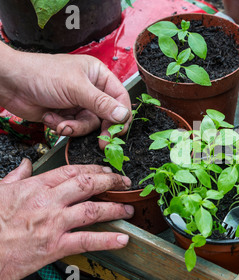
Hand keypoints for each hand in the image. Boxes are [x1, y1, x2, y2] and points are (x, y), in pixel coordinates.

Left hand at [0, 42, 131, 147]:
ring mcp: (79, 102)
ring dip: (76, 127)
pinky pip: (75, 128)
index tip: (118, 131)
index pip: (120, 97)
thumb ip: (102, 104)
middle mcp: (91, 89)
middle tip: (102, 143)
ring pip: (90, 124)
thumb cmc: (41, 74)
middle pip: (107, 115)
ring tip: (62, 124)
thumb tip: (123, 115)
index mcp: (98, 75)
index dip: (122, 115)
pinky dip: (63, 126)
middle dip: (99, 128)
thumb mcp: (76, 88)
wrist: (10, 83)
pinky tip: (51, 118)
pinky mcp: (67, 114)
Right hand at [0, 159, 133, 279]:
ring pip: (93, 210)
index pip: (71, 171)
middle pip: (87, 184)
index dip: (94, 169)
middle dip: (111, 182)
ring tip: (129, 208)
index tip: (106, 171)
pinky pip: (87, 240)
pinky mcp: (54, 246)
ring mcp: (53, 223)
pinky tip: (123, 238)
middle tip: (124, 184)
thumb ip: (15, 177)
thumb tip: (25, 165)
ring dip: (116, 208)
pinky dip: (108, 240)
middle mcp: (47, 202)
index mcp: (35, 187)